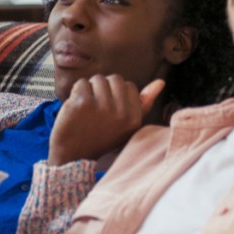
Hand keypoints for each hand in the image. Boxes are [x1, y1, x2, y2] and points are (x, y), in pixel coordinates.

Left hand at [48, 76, 163, 165]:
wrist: (73, 154)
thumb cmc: (100, 137)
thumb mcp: (127, 125)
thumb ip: (144, 103)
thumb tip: (160, 82)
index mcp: (134, 118)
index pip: (129, 86)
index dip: (116, 94)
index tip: (108, 110)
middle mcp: (120, 112)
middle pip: (114, 79)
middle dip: (103, 89)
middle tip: (96, 108)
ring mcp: (101, 106)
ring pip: (97, 79)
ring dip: (89, 90)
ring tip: (86, 109)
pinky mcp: (82, 102)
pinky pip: (81, 83)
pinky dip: (75, 93)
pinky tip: (75, 108)